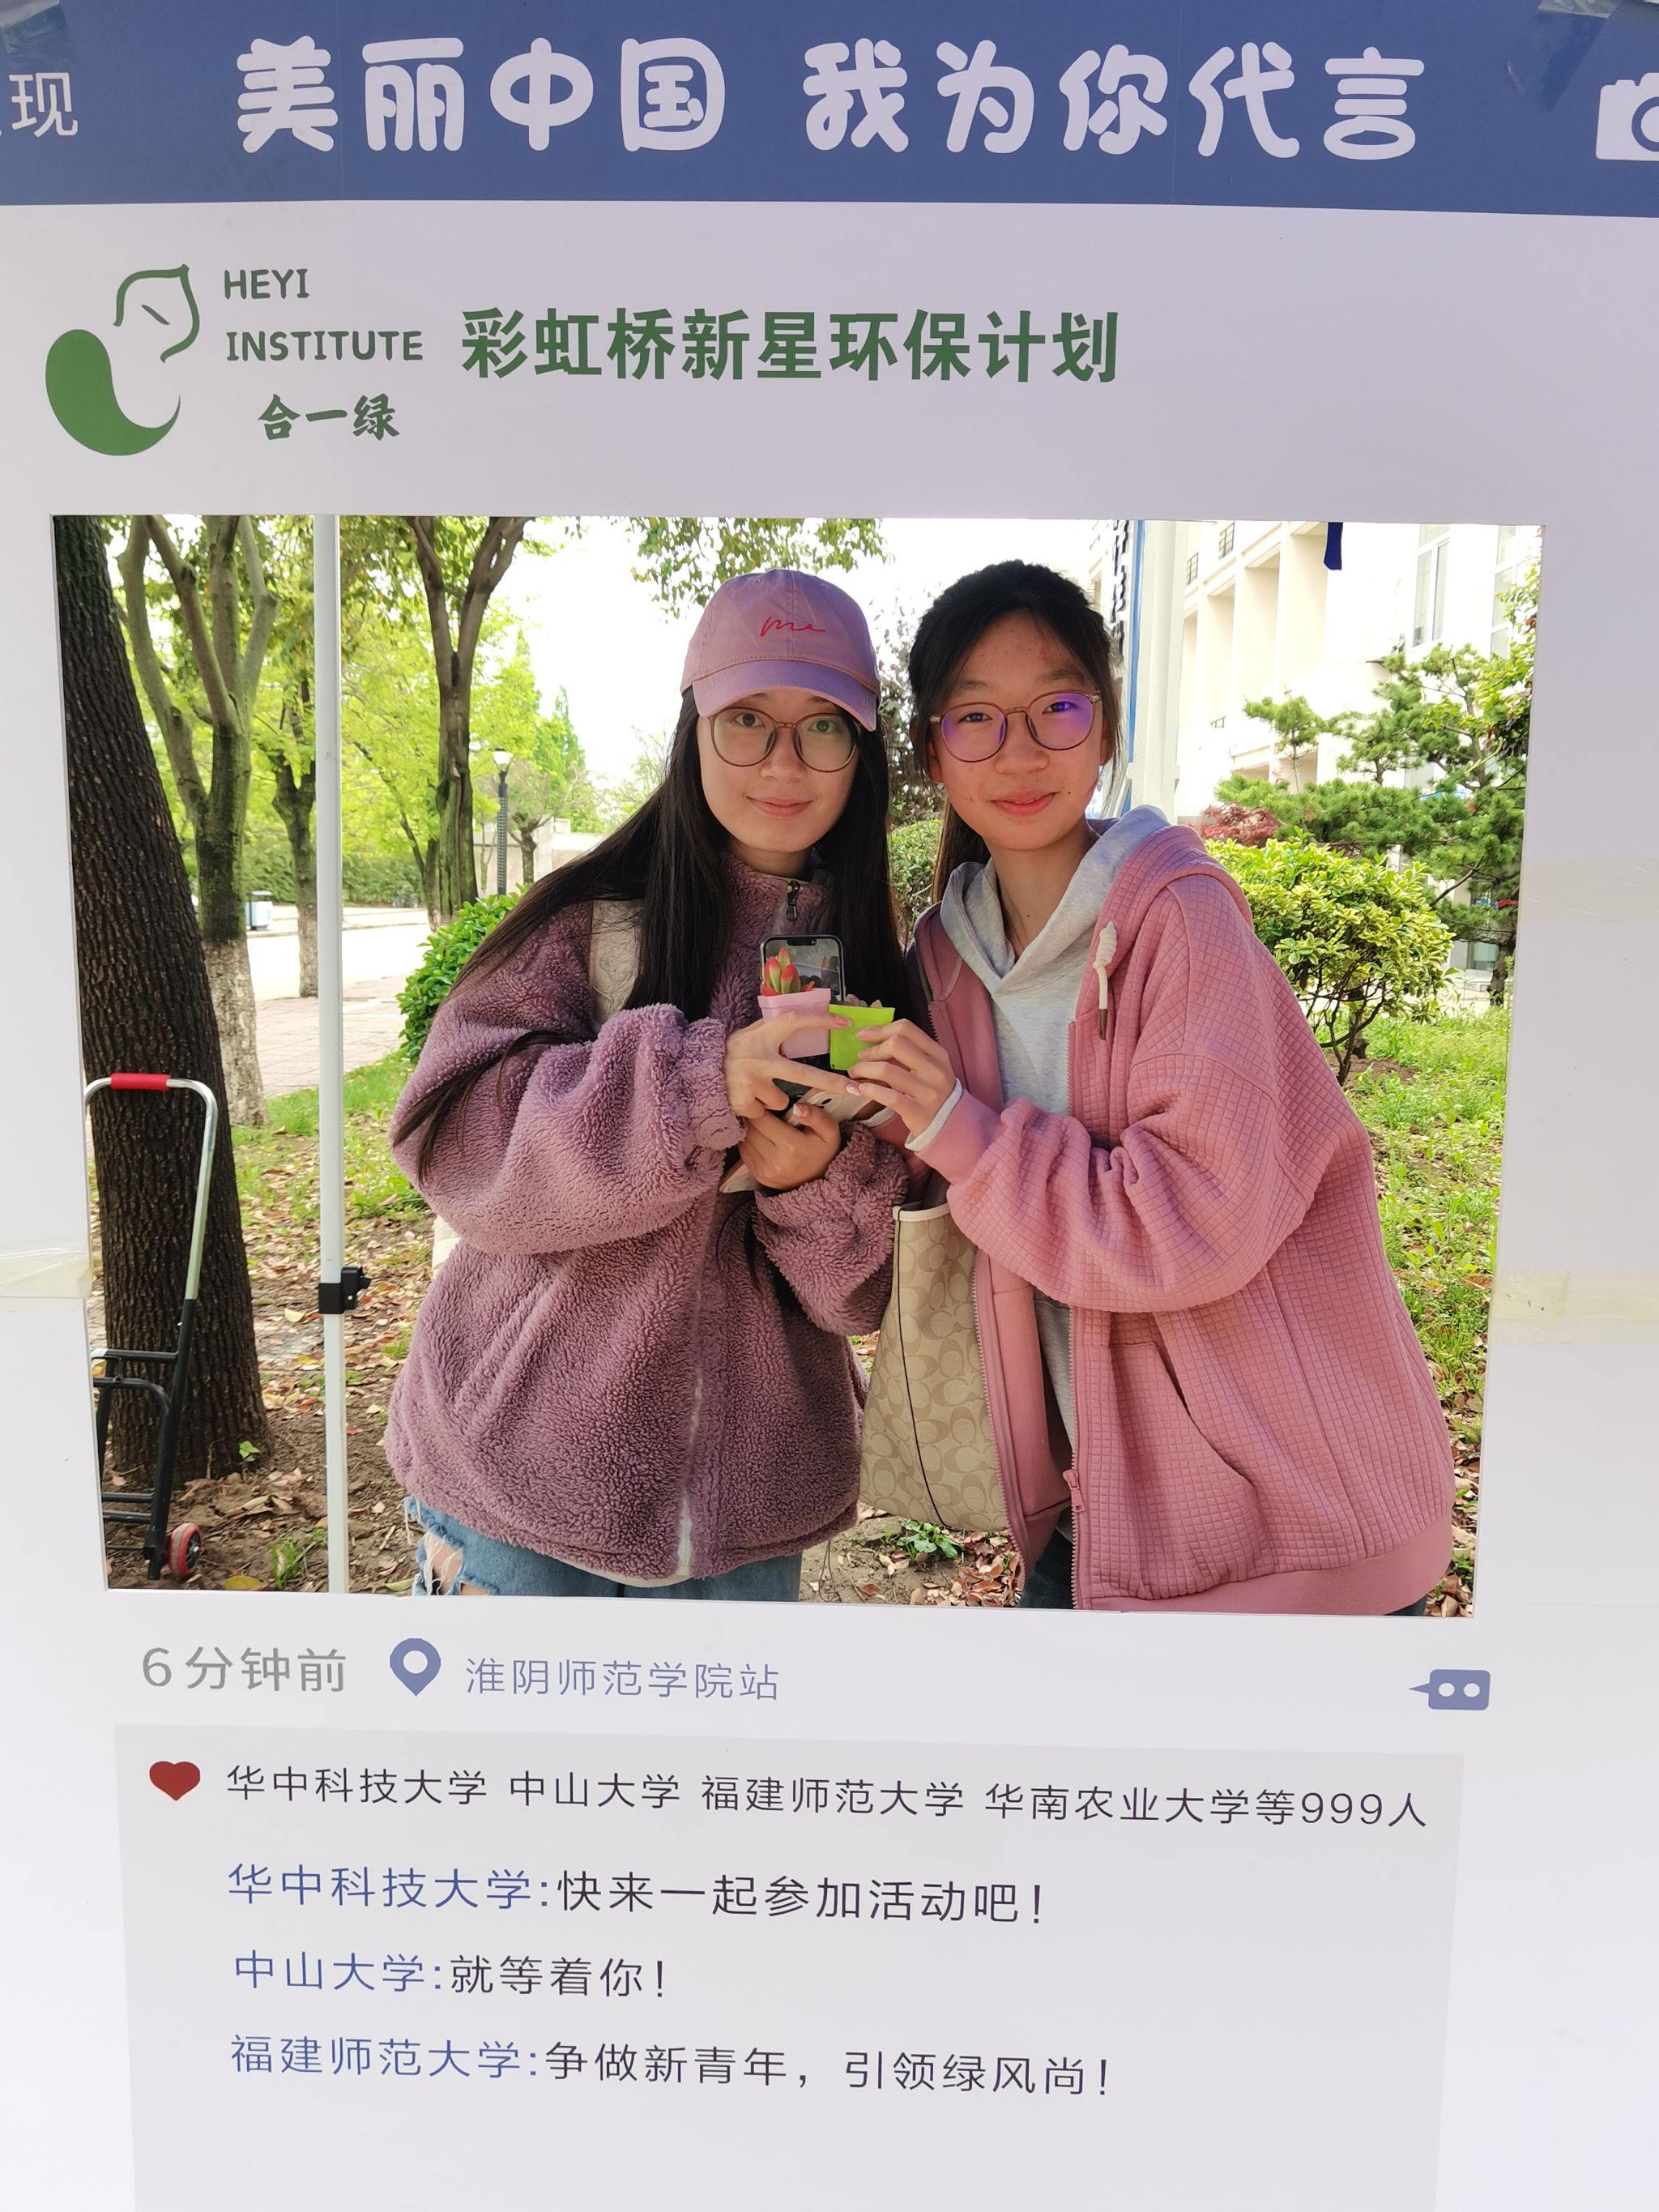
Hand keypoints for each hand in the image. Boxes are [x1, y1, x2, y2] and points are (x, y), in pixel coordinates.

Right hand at [724, 1011, 851, 1119]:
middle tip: (856, 1090)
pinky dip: (759, 1109)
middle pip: (803, 1074)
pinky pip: (766, 1111)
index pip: (794, 1021)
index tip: (845, 1023)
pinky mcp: (743, 1102)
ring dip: (774, 1099)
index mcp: (761, 1034)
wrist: (696, 1073)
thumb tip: (805, 1018)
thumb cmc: (732, 1053)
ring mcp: (750, 1080)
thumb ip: (772, 1031)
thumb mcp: (750, 1034)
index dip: (819, 1020)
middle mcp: (757, 1056)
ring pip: (783, 1100)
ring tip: (755, 1089)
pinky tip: (745, 1099)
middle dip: (832, 1083)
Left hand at [737, 1100, 842, 1189]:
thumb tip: (797, 1107)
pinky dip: (749, 1143)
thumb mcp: (830, 1131)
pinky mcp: (759, 1176)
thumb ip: (816, 1116)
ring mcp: (765, 1171)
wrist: (819, 1180)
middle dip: (755, 1118)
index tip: (768, 1106)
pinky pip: (744, 1152)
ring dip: (751, 1130)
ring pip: (745, 1140)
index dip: (762, 1108)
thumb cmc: (823, 1152)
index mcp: (791, 1146)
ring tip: (764, 1127)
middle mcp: (775, 1161)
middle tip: (766, 1114)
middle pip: (750, 1129)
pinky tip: (761, 1139)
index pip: (761, 1119)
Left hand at [846, 1020, 958, 1138]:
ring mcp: (928, 1091)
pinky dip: (870, 1090)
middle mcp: (935, 1069)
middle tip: (860, 1057)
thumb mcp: (928, 1067)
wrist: (949, 1123)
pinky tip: (861, 1089)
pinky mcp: (918, 1111)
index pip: (906, 1029)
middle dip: (872, 1050)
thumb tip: (873, 1038)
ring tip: (855, 1073)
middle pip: (896, 1045)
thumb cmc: (931, 1090)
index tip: (862, 1035)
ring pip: (887, 1070)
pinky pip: (889, 1096)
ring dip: (864, 1069)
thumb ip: (907, 1052)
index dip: (880, 1029)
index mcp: (937, 1053)